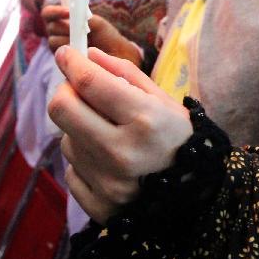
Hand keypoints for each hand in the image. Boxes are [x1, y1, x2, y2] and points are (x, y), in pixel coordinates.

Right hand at [42, 7, 141, 63]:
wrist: (115, 55)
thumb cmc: (106, 36)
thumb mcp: (97, 23)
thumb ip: (83, 17)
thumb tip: (72, 15)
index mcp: (64, 19)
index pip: (48, 13)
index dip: (54, 11)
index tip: (68, 12)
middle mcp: (58, 32)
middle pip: (50, 27)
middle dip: (66, 27)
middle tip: (83, 31)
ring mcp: (58, 47)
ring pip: (53, 41)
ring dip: (70, 40)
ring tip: (87, 43)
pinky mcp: (62, 61)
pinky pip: (59, 55)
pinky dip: (72, 52)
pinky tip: (84, 52)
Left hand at [49, 47, 192, 223]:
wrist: (196, 191)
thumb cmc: (178, 137)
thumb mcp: (162, 99)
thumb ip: (124, 73)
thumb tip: (87, 55)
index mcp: (145, 119)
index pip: (90, 83)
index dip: (71, 62)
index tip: (65, 53)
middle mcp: (124, 152)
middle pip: (63, 109)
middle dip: (65, 91)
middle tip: (76, 89)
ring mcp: (109, 183)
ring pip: (66, 140)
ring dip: (79, 130)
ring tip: (106, 133)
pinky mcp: (99, 206)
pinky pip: (71, 172)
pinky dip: (84, 161)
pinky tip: (107, 162)